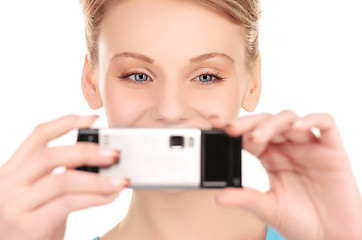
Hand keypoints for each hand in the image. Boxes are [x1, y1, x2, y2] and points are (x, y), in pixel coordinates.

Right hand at [0, 115, 128, 239]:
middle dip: (87, 151)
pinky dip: (93, 198)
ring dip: (97, 179)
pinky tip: (110, 197)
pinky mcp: (27, 225)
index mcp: (13, 169)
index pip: (38, 135)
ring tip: (121, 180)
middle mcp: (9, 184)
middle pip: (50, 155)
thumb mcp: (41, 194)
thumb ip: (59, 175)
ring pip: (62, 180)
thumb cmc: (35, 223)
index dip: (67, 122)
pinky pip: (67, 204)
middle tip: (114, 154)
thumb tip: (100, 159)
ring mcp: (15, 205)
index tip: (94, 119)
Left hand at [211, 110, 361, 239]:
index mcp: (270, 157)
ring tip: (258, 137)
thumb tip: (216, 196)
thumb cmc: (299, 221)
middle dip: (248, 124)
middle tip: (232, 129)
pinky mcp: (331, 150)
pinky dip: (312, 120)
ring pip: (289, 120)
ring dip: (271, 124)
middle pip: (266, 123)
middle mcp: (287, 148)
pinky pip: (325, 124)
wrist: (330, 237)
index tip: (215, 124)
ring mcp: (309, 147)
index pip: (249, 135)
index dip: (234, 128)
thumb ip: (244, 198)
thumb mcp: (266, 208)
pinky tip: (297, 127)